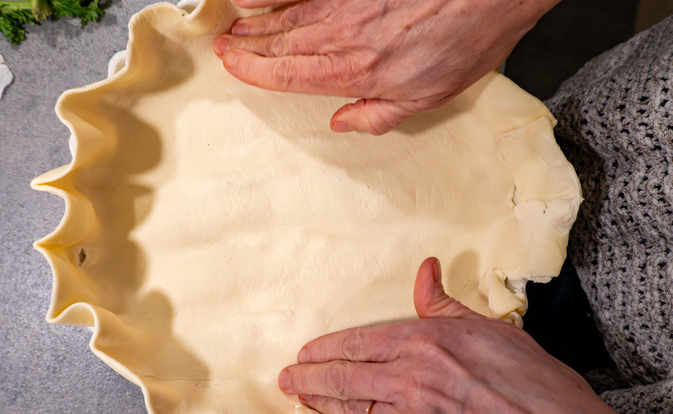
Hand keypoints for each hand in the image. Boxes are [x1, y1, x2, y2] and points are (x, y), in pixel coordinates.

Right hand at [214, 0, 559, 134]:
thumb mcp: (430, 96)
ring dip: (258, 24)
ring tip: (234, 28)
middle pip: (284, 43)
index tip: (234, 67)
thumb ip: (379, 113)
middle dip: (249, 47)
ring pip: (291, 15)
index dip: (258, 71)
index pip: (293, 73)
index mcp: (359, 71)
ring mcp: (348, 2)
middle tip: (223, 48)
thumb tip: (342, 124)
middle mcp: (346, 35)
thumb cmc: (467, 39)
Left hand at [278, 258, 649, 413]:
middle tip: (286, 378)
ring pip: (354, 410)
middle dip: (310, 378)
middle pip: (345, 377)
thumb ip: (445, 304)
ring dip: (324, 404)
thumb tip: (425, 271)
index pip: (359, 342)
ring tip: (304, 398)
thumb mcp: (489, 329)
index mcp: (426, 342)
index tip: (307, 351)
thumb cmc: (534, 383)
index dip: (327, 348)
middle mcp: (412, 379)